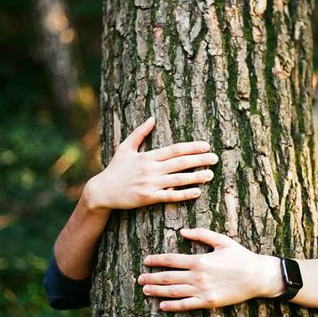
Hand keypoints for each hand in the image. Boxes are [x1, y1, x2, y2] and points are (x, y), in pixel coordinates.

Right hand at [84, 117, 218, 210]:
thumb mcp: (124, 147)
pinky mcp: (148, 198)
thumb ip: (139, 133)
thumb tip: (152, 118)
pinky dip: (184, 194)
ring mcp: (150, 184)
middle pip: (179, 163)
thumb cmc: (115, 169)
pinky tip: (197, 192)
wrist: (102, 191)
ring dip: (196, 177)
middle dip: (199, 160)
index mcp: (147, 156)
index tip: (206, 146)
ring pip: (177, 179)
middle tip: (215, 158)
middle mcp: (150, 169)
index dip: (191, 147)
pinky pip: (170, 196)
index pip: (174, 150)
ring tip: (211, 174)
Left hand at [138, 228, 284, 310]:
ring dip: (157, 291)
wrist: (257, 276)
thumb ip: (201, 234)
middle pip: (168, 277)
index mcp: (200, 260)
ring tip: (145, 290)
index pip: (172, 260)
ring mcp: (202, 290)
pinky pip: (186, 305)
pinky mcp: (208, 302)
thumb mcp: (222, 240)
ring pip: (174, 291)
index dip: (157, 260)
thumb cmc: (240, 257)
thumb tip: (182, 231)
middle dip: (152, 277)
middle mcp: (198, 276)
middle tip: (139, 278)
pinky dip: (172, 306)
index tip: (146, 261)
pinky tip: (162, 306)